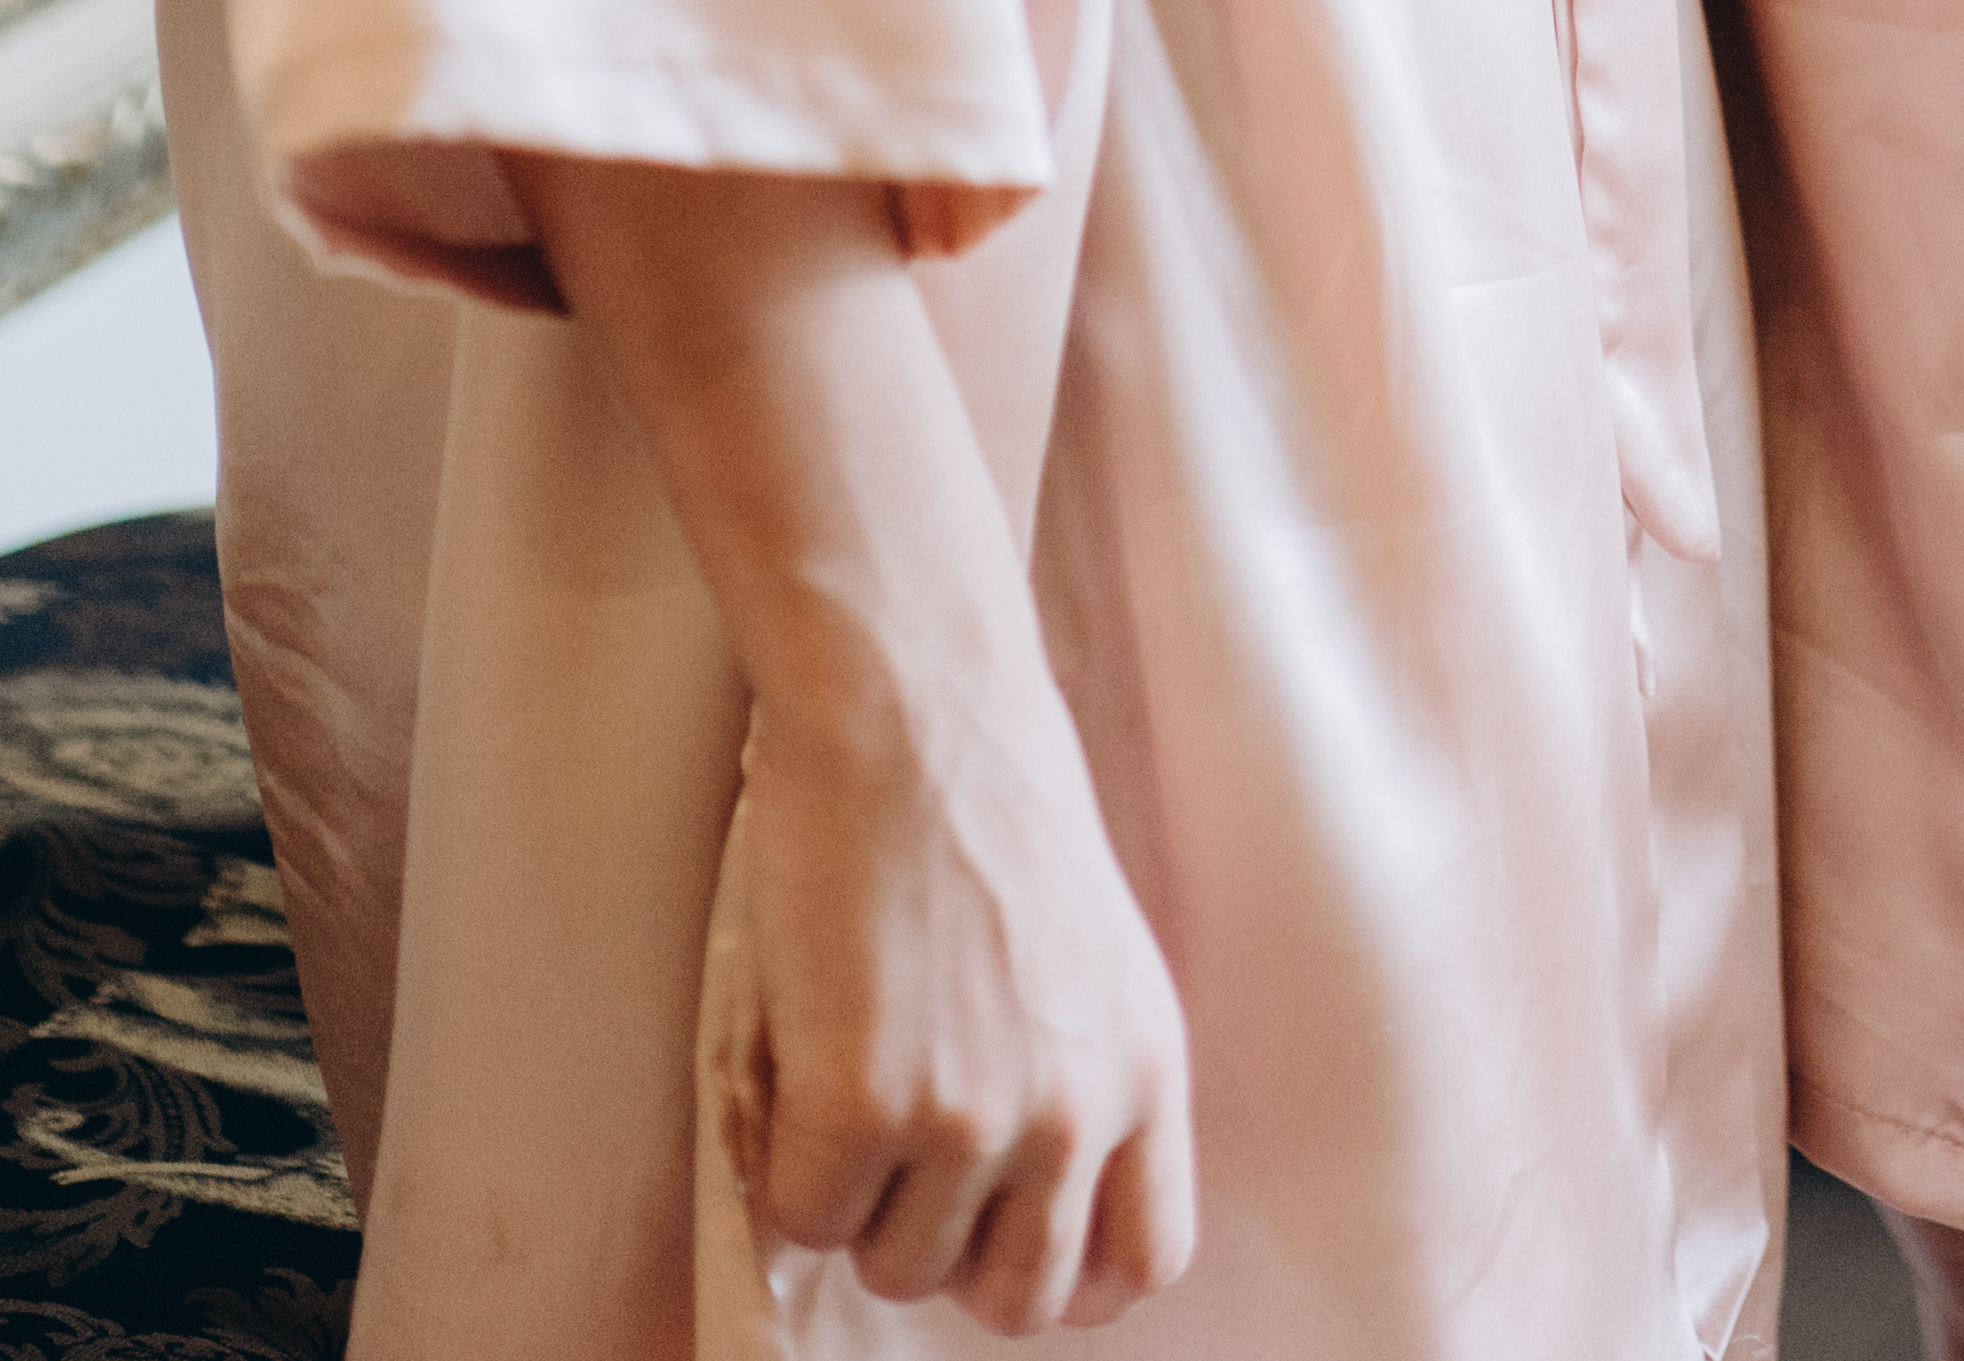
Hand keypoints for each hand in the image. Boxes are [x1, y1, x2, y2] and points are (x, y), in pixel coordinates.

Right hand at [501, 160, 1196, 1334]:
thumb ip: (1076, 1065)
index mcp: (1147, 1061)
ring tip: (845, 1070)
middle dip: (944, 1248)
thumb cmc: (985, 791)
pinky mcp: (865, 1108)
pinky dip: (785, 1166)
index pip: (1142, 1258)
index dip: (1063, 1275)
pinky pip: (807, 1218)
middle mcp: (1078, 1108)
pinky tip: (797, 1062)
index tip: (1001, 1242)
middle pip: (1014, 1294)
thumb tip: (1020, 1185)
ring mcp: (975, 1118)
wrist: (914, 701)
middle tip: (898, 1162)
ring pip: (896, 1265)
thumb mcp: (1087, 942)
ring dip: (855, 1198)